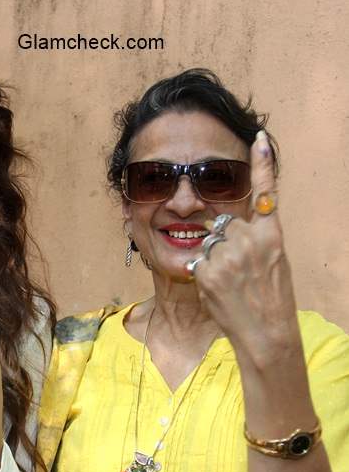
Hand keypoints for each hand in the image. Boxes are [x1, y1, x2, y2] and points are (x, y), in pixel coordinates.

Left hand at [191, 131, 300, 365]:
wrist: (265, 332)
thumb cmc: (271, 300)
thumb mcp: (274, 262)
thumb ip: (256, 240)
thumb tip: (233, 229)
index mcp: (271, 235)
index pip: (266, 194)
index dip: (262, 165)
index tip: (258, 139)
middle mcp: (249, 240)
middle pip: (223, 223)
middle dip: (223, 240)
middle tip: (236, 268)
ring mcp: (226, 254)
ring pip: (208, 243)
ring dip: (212, 258)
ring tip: (229, 282)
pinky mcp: (206, 270)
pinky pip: (198, 262)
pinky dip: (203, 274)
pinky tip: (219, 290)